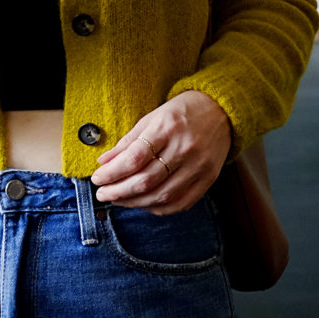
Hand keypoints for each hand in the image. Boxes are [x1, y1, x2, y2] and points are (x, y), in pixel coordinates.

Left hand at [91, 91, 231, 214]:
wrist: (221, 110)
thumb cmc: (182, 112)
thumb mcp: (152, 118)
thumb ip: (128, 142)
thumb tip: (104, 163)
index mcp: (168, 128)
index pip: (134, 158)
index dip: (112, 173)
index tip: (98, 178)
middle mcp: (185, 148)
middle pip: (146, 181)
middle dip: (118, 192)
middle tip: (102, 193)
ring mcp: (199, 166)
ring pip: (161, 196)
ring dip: (134, 203)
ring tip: (119, 199)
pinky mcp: (208, 179)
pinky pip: (180, 203)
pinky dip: (158, 208)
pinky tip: (144, 203)